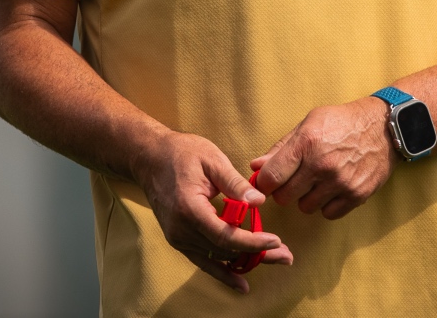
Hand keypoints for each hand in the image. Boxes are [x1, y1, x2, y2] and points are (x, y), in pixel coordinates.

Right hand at [133, 131, 292, 291]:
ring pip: (217, 258)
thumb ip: (235, 183)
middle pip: (225, 251)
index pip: (225, 235)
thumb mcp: (212, 160)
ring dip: (246, 262)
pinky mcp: (179, 240)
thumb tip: (259, 201)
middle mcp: (181, 229)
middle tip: (286, 256)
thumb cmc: (182, 154)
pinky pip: (203, 260)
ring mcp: (178, 238)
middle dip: (257, 254)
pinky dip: (222, 272)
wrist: (150, 158)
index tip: (275, 241)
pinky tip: (240, 283)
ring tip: (276, 260)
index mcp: (189, 208)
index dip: (252, 242)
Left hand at [251, 97, 395, 219]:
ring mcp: (340, 182)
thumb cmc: (342, 122)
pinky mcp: (356, 195)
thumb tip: (255, 167)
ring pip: (305, 207)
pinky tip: (332, 189)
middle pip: (284, 197)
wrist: (384, 127)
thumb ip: (280, 148)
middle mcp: (322, 165)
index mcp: (306, 143)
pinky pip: (328, 214)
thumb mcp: (309, 124)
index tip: (268, 182)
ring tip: (317, 181)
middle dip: (284, 191)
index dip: (264, 183)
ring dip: (307, 198)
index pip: (271, 177)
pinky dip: (327, 205)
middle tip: (295, 180)